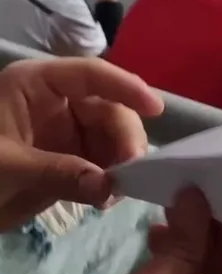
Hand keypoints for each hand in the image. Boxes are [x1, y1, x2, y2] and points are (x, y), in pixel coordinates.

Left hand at [0, 57, 162, 229]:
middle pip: (108, 108)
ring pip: (111, 138)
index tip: (155, 108)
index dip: (125, 87)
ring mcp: (64, 132)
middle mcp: (56, 103)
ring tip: (117, 192)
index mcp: (35, 85)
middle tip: (133, 173)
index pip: (89, 75)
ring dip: (122, 162)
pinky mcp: (68, 161)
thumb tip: (109, 186)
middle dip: (125, 138)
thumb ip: (59, 173)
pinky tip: (108, 198)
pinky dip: (111, 179)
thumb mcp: (7, 167)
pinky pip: (102, 164)